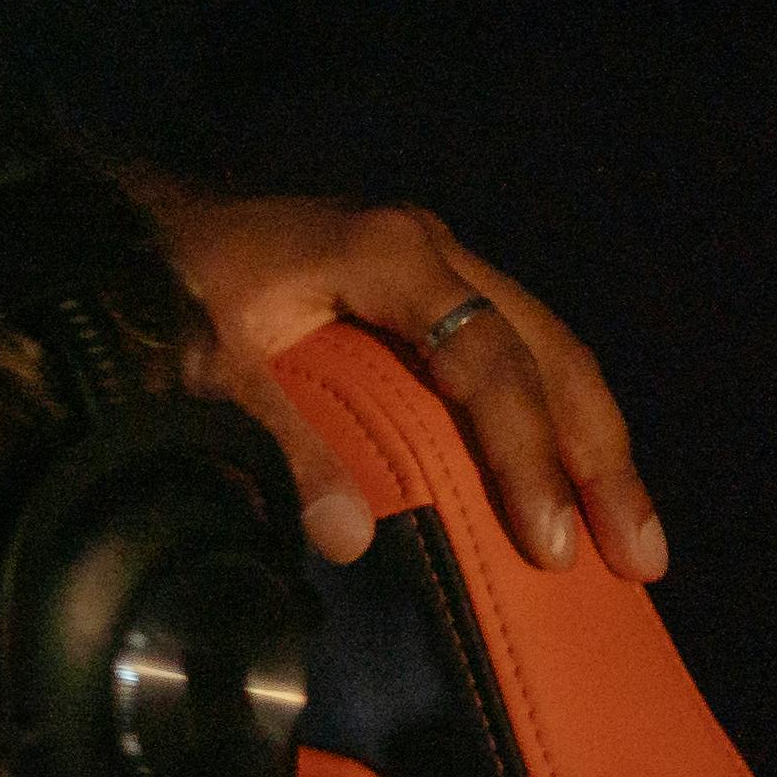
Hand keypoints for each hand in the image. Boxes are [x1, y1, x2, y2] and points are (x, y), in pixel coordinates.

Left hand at [146, 187, 662, 581]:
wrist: (138, 222)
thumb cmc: (172, 285)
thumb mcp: (211, 364)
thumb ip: (281, 441)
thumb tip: (350, 537)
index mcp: (394, 256)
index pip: (488, 364)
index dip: (525, 457)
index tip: (548, 540)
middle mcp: (436, 250)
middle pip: (550, 357)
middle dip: (599, 460)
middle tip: (638, 554)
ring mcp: (439, 265)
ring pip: (549, 353)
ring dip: (594, 444)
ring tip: (632, 537)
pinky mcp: (427, 288)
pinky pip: (514, 353)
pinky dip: (552, 419)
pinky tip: (575, 482)